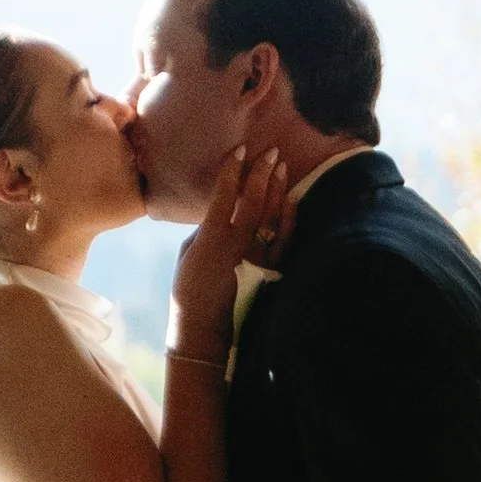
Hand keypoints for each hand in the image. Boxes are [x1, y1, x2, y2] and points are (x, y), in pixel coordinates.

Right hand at [169, 146, 291, 358]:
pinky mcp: (270, 271)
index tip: (240, 150)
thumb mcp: (189, 254)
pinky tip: (291, 201)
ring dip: (278, 190)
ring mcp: (257, 259)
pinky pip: (284, 240)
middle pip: (254, 201)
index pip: (224, 195)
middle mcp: (237, 246)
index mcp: (211, 239)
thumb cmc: (189, 292)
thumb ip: (206, 229)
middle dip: (262, 173)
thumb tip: (221, 210)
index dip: (232, 170)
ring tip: (281, 167)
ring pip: (272, 217)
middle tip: (271, 151)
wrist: (204, 331)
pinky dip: (289, 218)